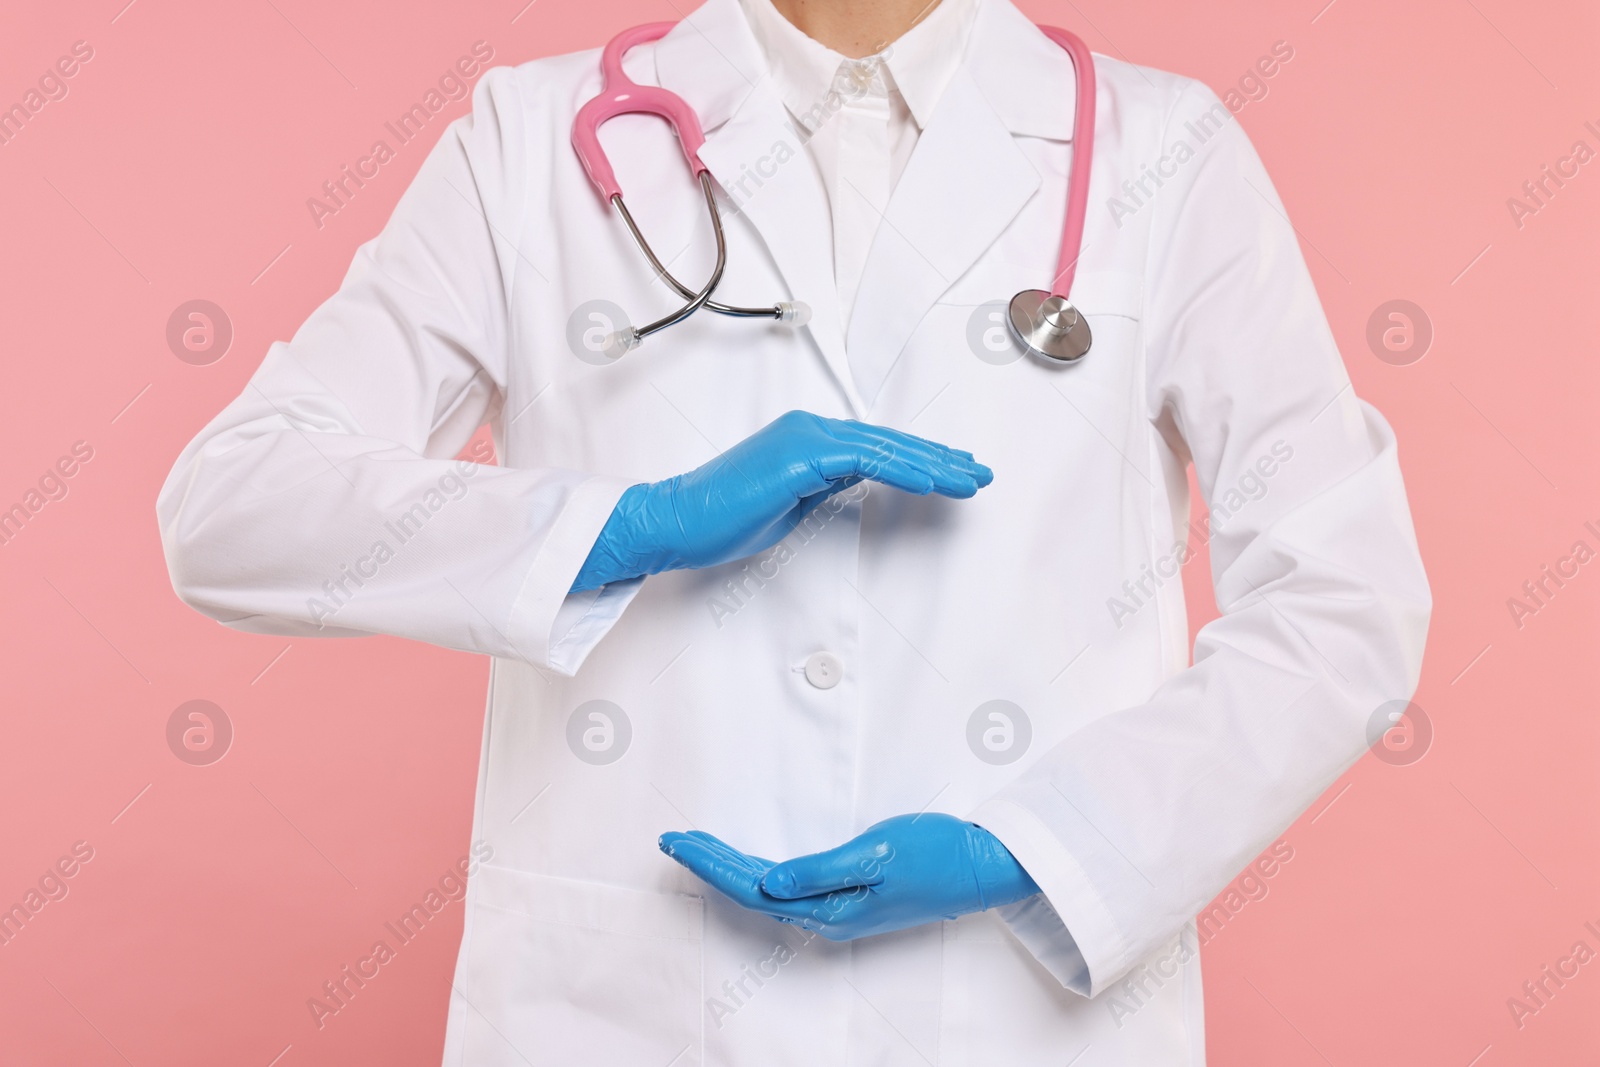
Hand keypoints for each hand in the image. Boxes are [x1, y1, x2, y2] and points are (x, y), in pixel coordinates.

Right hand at [571, 411, 991, 591]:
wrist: (678, 520)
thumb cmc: (724, 518)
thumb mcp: (790, 502)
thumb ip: (825, 487)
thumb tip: (856, 486)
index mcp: (808, 438)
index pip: (879, 446)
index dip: (922, 459)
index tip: (957, 474)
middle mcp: (811, 428)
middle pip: (891, 442)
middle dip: (941, 458)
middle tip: (981, 473)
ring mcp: (806, 437)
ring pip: (885, 448)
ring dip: (934, 466)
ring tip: (970, 481)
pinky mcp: (800, 456)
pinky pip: (863, 461)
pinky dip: (902, 470)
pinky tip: (932, 484)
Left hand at [659, 813, 1039, 940]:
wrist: (983, 866)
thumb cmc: (936, 855)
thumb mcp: (874, 856)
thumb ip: (818, 872)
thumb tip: (768, 885)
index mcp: (829, 909)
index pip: (752, 885)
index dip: (710, 863)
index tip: (677, 841)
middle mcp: (828, 915)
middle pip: (752, 889)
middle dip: (709, 864)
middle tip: (670, 839)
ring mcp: (839, 907)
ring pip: (767, 888)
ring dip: (729, 867)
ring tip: (694, 847)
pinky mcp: (851, 896)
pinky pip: (789, 886)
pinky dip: (758, 871)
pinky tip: (745, 865)